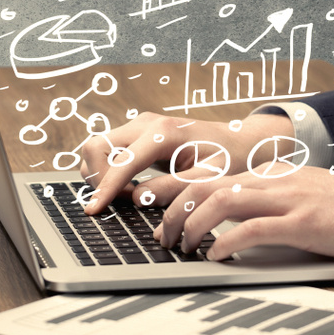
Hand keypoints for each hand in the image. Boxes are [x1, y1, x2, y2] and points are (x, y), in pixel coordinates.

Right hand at [79, 112, 292, 213]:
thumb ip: (175, 188)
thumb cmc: (230, 159)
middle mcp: (147, 123)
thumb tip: (137, 198)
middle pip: (96, 147)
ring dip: (101, 175)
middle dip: (99, 179)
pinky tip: (130, 187)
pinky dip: (108, 171)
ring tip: (127, 196)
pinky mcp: (138, 133)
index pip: (122, 161)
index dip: (105, 189)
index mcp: (165, 132)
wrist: (239, 141)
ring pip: (97, 148)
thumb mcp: (210, 178)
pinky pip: (107, 151)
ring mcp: (140, 125)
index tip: (94, 211)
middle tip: (120, 202)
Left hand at [156, 165, 333, 260]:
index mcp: (272, 174)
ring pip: (222, 201)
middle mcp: (274, 181)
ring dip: (192, 226)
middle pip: (206, 184)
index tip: (153, 207)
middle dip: (173, 209)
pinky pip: (252, 229)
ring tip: (181, 247)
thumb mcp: (306, 196)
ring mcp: (288, 199)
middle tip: (160, 236)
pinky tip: (214, 256)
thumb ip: (273, 203)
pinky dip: (225, 242)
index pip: (212, 174)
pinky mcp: (302, 223)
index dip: (176, 188)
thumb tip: (239, 222)